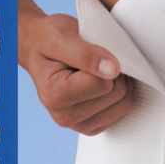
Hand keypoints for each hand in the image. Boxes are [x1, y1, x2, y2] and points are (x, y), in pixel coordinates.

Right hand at [19, 10, 134, 135]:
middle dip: (113, 72)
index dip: (105, 62)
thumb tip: (111, 70)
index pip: (103, 83)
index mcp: (54, 97)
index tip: (92, 51)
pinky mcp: (94, 126)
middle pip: (117, 94)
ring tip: (97, 71)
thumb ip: (85, 54)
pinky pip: (124, 110)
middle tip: (95, 60)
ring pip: (125, 103)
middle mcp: (64, 116)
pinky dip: (120, 93)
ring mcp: (80, 124)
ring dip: (119, 81)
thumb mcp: (60, 37)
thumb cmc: (47, 41)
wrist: (39, 49)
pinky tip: (102, 83)